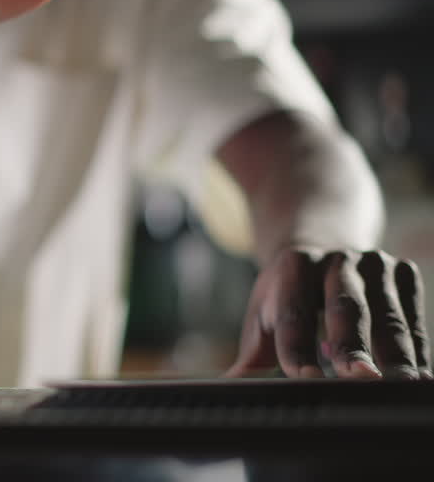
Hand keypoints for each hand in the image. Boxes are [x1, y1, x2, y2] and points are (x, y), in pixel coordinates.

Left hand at [226, 247, 431, 379]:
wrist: (325, 247)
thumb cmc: (288, 294)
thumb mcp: (264, 314)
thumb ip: (250, 353)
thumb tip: (223, 390)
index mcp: (293, 267)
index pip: (292, 311)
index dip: (297, 346)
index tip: (305, 378)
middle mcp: (335, 260)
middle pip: (344, 308)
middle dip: (353, 345)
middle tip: (361, 380)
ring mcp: (373, 264)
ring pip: (386, 315)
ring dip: (396, 353)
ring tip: (401, 386)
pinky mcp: (404, 272)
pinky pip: (413, 316)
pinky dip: (418, 348)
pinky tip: (419, 376)